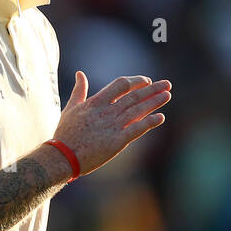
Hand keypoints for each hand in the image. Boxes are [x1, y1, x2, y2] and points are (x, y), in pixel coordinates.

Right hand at [53, 72, 169, 175]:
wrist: (62, 157)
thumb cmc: (65, 133)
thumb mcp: (71, 108)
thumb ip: (79, 91)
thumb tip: (81, 74)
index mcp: (96, 102)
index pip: (121, 85)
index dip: (136, 81)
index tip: (147, 81)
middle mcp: (106, 112)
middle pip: (134, 96)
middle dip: (152, 89)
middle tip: (167, 84)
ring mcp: (112, 126)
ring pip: (138, 110)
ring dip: (154, 102)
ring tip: (167, 95)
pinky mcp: (117, 142)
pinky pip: (137, 129)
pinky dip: (150, 122)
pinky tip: (160, 117)